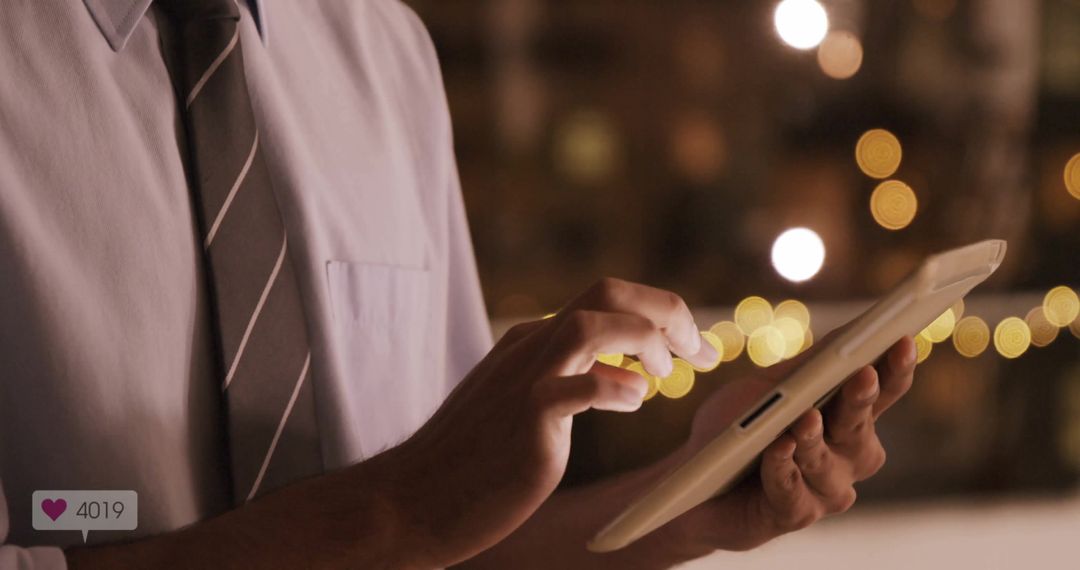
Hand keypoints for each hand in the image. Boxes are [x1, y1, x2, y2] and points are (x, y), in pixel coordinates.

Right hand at [386, 278, 719, 567]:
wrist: (414, 499)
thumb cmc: (474, 461)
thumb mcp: (524, 403)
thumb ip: (568, 380)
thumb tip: (627, 377)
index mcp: (533, 343)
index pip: (607, 299)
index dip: (660, 313)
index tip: (693, 347)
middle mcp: (531, 349)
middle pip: (607, 291)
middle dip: (666, 310)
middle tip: (698, 351)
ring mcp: (525, 380)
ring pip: (591, 323)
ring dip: (645, 340)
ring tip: (662, 376)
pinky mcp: (525, 419)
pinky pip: (579, 387)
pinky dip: (617, 387)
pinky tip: (632, 403)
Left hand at [660, 335, 916, 554]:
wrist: (694, 481)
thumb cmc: (736, 429)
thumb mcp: (769, 387)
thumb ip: (810, 366)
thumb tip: (853, 330)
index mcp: (848, 420)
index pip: (883, 393)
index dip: (896, 369)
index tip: (904, 340)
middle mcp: (847, 458)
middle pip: (861, 429)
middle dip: (861, 401)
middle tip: (863, 374)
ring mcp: (825, 490)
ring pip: (827, 463)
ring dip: (815, 439)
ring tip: (805, 418)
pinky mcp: (795, 515)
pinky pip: (792, 490)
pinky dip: (783, 467)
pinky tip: (777, 448)